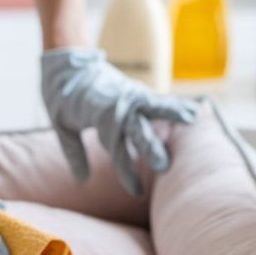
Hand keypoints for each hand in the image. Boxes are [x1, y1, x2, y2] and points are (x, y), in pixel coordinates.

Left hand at [41, 47, 197, 195]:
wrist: (67, 62)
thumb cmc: (61, 96)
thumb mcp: (61, 125)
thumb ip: (74, 153)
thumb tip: (82, 181)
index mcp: (98, 116)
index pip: (116, 149)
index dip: (126, 171)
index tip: (136, 192)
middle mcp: (117, 106)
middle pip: (137, 129)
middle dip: (150, 148)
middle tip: (164, 167)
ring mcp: (128, 96)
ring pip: (153, 107)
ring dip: (172, 114)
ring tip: (193, 119)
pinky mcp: (135, 91)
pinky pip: (157, 100)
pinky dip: (174, 106)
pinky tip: (194, 112)